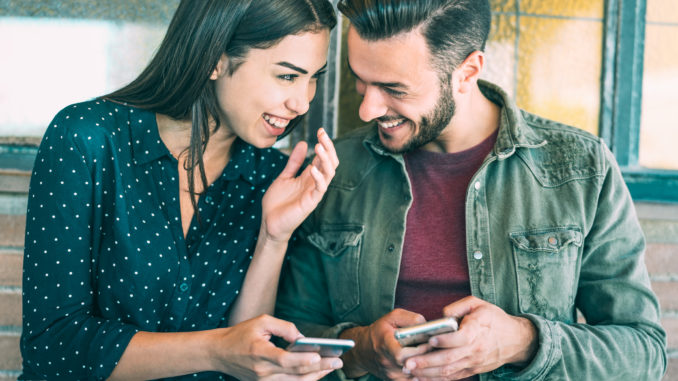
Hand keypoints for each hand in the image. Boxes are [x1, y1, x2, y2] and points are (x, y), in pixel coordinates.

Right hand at [212, 315, 341, 379]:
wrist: (220, 353)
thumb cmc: (241, 334)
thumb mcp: (261, 322)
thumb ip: (284, 327)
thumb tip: (302, 337)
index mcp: (259, 353)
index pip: (284, 360)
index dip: (302, 360)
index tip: (319, 356)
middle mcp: (261, 371)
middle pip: (294, 374)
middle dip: (319, 368)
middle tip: (338, 361)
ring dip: (315, 376)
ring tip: (332, 366)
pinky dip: (304, 380)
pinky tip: (318, 372)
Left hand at [261, 128, 338, 241]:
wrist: (269, 222)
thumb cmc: (277, 202)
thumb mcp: (284, 176)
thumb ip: (294, 162)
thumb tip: (303, 143)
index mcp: (310, 176)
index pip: (323, 157)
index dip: (324, 144)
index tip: (320, 130)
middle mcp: (315, 183)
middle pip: (330, 163)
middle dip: (329, 148)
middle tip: (322, 134)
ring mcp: (314, 193)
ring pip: (329, 174)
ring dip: (326, 160)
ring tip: (319, 146)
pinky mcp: (310, 203)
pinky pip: (320, 189)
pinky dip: (319, 178)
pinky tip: (313, 168)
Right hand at [340, 309, 430, 379]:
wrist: (363, 349)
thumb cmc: (379, 331)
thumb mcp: (392, 317)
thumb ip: (410, 319)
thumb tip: (426, 326)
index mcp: (385, 344)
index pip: (401, 354)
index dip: (419, 350)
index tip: (430, 342)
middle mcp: (386, 362)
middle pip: (411, 365)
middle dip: (426, 358)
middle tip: (435, 350)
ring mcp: (390, 374)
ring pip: (414, 375)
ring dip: (425, 367)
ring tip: (431, 356)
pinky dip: (421, 374)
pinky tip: (424, 365)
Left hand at [402, 296, 537, 379]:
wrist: (516, 340)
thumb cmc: (495, 319)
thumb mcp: (479, 304)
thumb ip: (459, 306)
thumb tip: (442, 315)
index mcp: (477, 331)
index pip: (461, 338)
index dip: (445, 340)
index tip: (430, 339)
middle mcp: (475, 350)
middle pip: (449, 358)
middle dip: (426, 362)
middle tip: (408, 363)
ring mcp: (473, 363)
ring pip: (448, 371)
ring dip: (427, 373)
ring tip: (409, 371)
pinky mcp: (472, 370)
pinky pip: (452, 377)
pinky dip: (436, 379)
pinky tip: (421, 378)